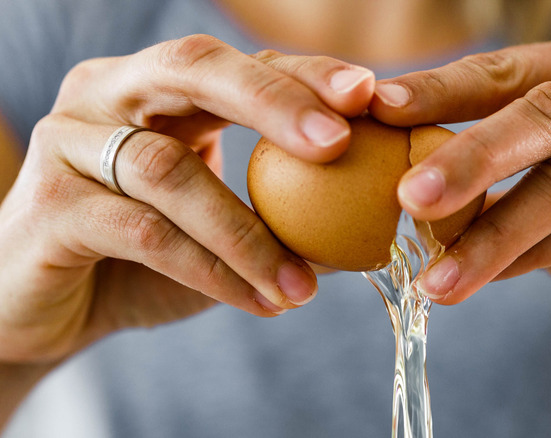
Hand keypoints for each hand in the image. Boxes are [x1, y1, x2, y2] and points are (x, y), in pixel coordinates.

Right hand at [0, 34, 374, 362]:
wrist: (45, 307)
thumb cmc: (139, 259)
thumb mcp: (215, 227)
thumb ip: (278, 217)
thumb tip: (362, 230)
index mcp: (155, 87)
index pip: (237, 65)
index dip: (302, 75)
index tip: (367, 95)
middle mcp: (107, 94)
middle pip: (194, 68)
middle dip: (274, 102)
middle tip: (337, 143)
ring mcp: (70, 143)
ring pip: (171, 170)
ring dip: (249, 235)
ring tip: (301, 287)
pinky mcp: (47, 204)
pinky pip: (145, 232)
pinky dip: (211, 269)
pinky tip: (256, 301)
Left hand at [371, 27, 550, 334]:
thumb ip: (502, 175)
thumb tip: (409, 192)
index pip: (507, 70)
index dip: (441, 89)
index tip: (379, 109)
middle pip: (544, 113)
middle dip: (468, 156)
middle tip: (407, 196)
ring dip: (495, 232)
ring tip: (437, 275)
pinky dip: (539, 255)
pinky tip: (490, 278)